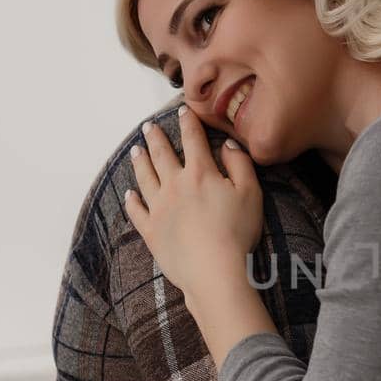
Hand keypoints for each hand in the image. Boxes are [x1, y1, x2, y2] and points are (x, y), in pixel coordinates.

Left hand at [124, 106, 262, 296]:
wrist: (213, 270)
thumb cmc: (237, 232)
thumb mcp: (251, 194)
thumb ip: (240, 165)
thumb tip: (227, 145)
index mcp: (200, 173)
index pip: (192, 140)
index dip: (188, 122)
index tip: (182, 110)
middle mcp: (174, 186)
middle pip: (162, 155)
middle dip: (156, 138)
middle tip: (148, 127)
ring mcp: (159, 208)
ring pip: (145, 178)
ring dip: (139, 162)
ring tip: (135, 151)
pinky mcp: (152, 231)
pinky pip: (137, 212)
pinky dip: (132, 201)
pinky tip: (129, 195)